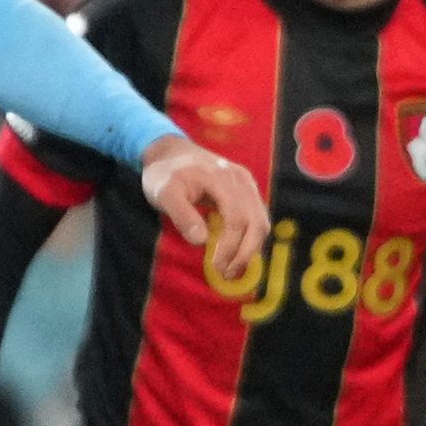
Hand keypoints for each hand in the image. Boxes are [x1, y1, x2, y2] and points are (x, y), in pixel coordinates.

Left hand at [139, 132, 263, 285]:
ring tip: (231, 268)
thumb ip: (183, 215)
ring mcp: (247, 184)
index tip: (217, 267)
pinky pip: (257, 216)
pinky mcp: (247, 190)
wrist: (170, 152)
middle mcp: (242, 181)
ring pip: (261, 221)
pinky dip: (250, 237)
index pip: (237, 218)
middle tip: (227, 274)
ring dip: (251, 247)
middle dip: (246, 252)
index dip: (231, 246)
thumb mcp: (164, 194)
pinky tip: (236, 252)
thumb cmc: (165, 174)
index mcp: (223, 179)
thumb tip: (202, 241)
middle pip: (257, 221)